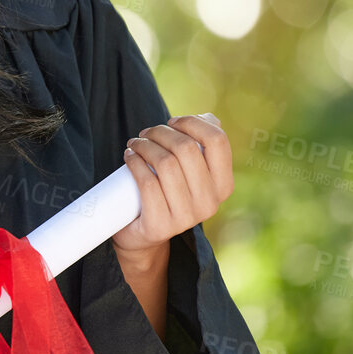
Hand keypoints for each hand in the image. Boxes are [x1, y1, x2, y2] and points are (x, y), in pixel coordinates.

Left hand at [112, 113, 232, 257]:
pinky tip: (129, 156)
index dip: (192, 123)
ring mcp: (186, 217)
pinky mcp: (160, 225)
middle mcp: (210, 203)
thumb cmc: (168, 191)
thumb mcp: (191, 172)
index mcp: (223, 186)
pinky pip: (147, 183)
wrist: (145, 234)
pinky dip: (135, 163)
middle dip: (161, 132)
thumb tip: (209, 119)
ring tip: (135, 144)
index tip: (172, 122)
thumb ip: (203, 145)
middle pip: (186, 148)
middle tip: (145, 134)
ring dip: (145, 145)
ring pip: (165, 163)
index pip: (217, 141)